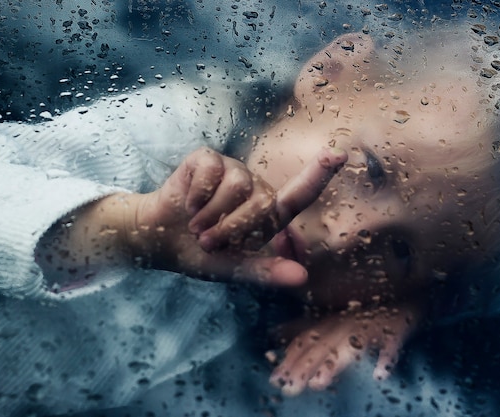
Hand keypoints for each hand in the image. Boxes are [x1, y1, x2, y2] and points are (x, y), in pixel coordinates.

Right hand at [125, 146, 346, 284]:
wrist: (159, 240)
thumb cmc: (201, 254)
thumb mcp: (233, 268)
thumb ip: (266, 272)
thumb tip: (302, 277)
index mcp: (267, 214)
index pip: (300, 195)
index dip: (320, 174)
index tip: (339, 153)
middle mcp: (254, 187)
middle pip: (262, 201)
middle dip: (232, 229)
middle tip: (208, 242)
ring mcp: (231, 169)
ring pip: (236, 187)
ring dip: (211, 216)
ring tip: (196, 226)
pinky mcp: (207, 158)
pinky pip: (210, 173)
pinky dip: (196, 197)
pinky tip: (187, 204)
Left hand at [268, 305, 418, 395]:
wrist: (402, 281)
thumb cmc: (364, 302)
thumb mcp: (334, 313)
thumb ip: (307, 324)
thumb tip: (275, 333)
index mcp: (330, 319)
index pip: (306, 340)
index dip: (290, 358)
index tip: (274, 379)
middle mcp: (345, 322)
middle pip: (322, 346)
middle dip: (305, 366)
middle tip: (290, 388)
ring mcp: (370, 324)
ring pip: (350, 345)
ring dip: (336, 364)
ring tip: (320, 382)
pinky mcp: (396, 327)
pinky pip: (392, 343)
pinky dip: (386, 358)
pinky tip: (380, 374)